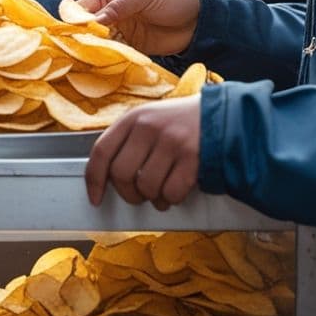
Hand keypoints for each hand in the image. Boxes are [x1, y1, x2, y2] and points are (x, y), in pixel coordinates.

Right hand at [77, 0, 199, 56]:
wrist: (198, 18)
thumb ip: (119, 6)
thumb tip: (94, 20)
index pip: (86, 4)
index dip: (76, 17)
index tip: (71, 32)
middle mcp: (111, 11)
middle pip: (89, 24)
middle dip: (82, 35)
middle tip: (76, 49)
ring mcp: (120, 29)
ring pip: (99, 40)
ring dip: (94, 48)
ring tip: (88, 59)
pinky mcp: (130, 46)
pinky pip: (114, 51)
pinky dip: (109, 57)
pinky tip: (105, 63)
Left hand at [85, 96, 201, 210]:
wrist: (221, 115)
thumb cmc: (179, 123)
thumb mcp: (148, 120)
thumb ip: (127, 141)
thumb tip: (106, 176)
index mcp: (133, 118)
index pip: (102, 151)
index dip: (94, 180)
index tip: (95, 198)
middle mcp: (149, 127)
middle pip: (121, 174)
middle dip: (128, 194)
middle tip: (137, 195)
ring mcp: (171, 141)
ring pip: (146, 187)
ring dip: (152, 198)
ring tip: (160, 191)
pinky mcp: (192, 157)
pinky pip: (171, 193)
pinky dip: (171, 199)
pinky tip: (175, 191)